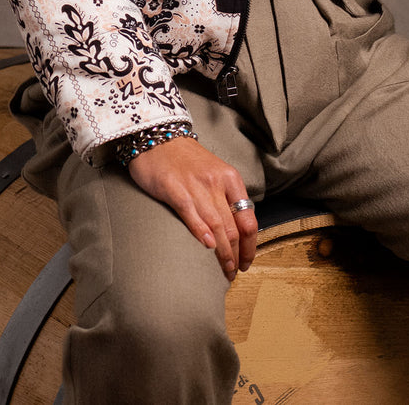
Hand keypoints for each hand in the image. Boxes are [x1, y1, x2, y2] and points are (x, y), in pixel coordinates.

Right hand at [128, 136, 257, 281]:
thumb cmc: (186, 160)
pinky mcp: (174, 189)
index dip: (250, 245)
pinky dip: (201, 232)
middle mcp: (216, 182)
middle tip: (234, 272)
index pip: (248, 218)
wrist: (158, 136)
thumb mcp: (214, 173)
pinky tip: (208, 247)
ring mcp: (196, 185)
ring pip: (217, 225)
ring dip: (223, 253)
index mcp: (230, 178)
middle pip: (233, 227)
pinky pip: (191, 213)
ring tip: (225, 270)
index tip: (247, 262)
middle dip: (237, 255)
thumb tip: (236, 231)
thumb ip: (225, 198)